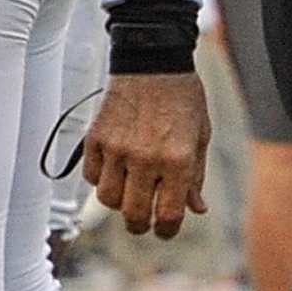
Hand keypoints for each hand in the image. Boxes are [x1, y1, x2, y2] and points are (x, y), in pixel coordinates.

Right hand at [82, 70, 210, 239]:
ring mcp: (117, 148)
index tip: (164, 230)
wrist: (152, 59)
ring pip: (108, 198)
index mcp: (177, 160)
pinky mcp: (96, 137)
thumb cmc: (182, 96)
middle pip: (133, 214)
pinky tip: (113, 168)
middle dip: (139, 224)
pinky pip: (91, 175)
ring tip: (127, 191)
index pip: (167, 214)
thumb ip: (195, 176)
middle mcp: (145, 157)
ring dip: (118, 201)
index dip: (166, 230)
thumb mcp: (200, 136)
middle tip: (142, 221)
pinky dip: (100, 178)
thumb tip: (195, 208)